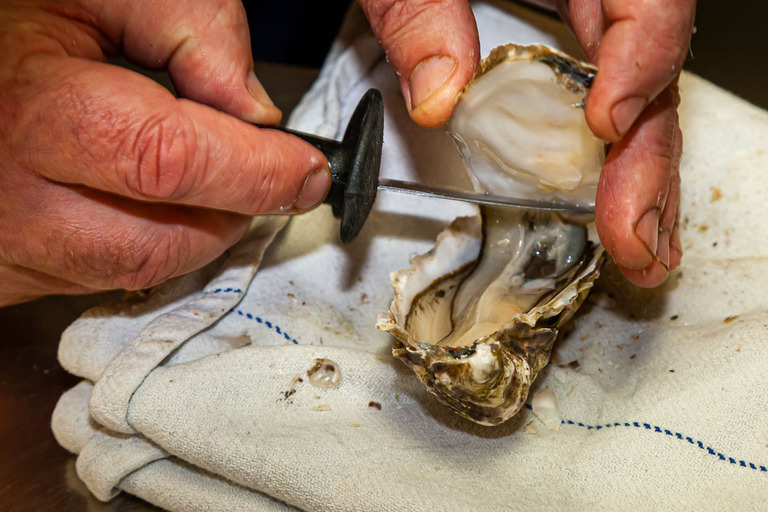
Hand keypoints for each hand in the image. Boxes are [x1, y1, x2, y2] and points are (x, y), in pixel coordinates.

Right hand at [0, 0, 330, 305]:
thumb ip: (187, 26)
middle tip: (243, 165)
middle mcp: (15, 200)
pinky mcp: (18, 278)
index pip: (169, 161)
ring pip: (142, 271)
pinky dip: (149, 241)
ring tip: (181, 168)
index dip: (256, 172)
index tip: (305, 171)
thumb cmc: (11, 36)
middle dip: (230, 207)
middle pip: (165, 240)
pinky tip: (135, 196)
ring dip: (192, 226)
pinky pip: (109, 280)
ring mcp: (13, 251)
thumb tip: (256, 108)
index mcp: (34, 112)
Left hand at [359, 0, 694, 287]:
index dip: (639, 61)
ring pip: (636, 95)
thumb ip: (418, 12)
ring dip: (639, 178)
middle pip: (647, 68)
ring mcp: (587, 15)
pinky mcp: (567, 41)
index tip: (607, 121)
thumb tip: (440, 98)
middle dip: (643, 158)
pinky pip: (601, 100)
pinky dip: (609, 161)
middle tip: (635, 233)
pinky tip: (618, 207)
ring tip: (642, 244)